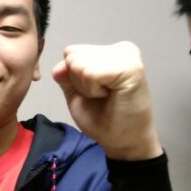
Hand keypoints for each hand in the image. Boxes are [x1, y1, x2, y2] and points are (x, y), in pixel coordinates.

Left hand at [51, 42, 161, 160]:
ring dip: (87, 87)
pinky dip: (92, 90)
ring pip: (79, 63)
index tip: (96, 92)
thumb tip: (59, 68)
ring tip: (108, 96)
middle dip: (79, 81)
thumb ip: (66, 77)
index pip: (70, 52)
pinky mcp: (131, 66)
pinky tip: (111, 95)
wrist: (124, 142)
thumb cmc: (103, 120)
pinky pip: (90, 73)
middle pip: (72, 55)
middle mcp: (119, 48)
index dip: (74, 78)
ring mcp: (126, 55)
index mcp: (108, 52)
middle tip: (102, 96)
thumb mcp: (77, 95)